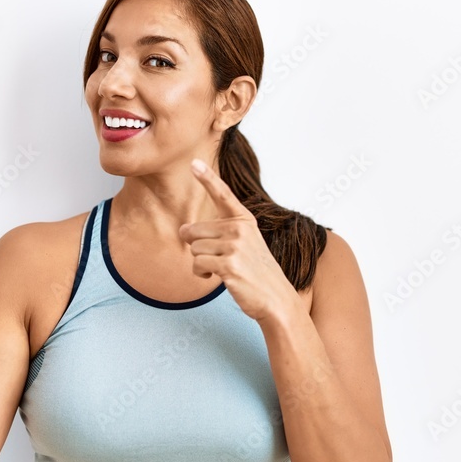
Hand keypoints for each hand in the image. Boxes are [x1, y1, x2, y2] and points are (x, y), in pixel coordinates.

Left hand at [178, 158, 294, 321]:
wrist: (277, 299)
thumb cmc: (256, 272)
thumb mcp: (246, 244)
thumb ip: (220, 232)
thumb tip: (183, 230)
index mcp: (244, 221)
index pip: (223, 195)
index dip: (207, 178)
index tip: (194, 162)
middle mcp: (240, 229)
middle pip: (193, 230)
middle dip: (196, 246)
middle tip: (216, 258)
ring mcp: (235, 246)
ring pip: (194, 249)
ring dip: (200, 263)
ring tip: (221, 269)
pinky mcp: (229, 264)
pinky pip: (197, 264)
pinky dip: (201, 273)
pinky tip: (218, 277)